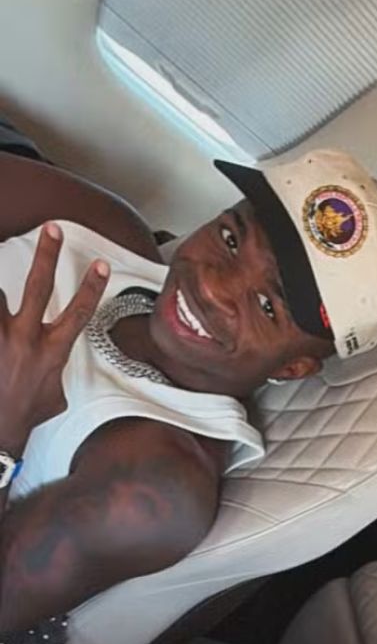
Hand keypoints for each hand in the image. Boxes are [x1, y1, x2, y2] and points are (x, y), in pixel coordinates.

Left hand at [0, 224, 108, 442]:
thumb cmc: (25, 415)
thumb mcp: (54, 396)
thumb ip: (55, 372)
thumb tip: (56, 367)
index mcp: (52, 351)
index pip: (78, 313)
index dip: (91, 287)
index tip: (100, 265)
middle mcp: (26, 339)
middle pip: (39, 286)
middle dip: (48, 254)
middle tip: (51, 228)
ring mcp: (0, 337)